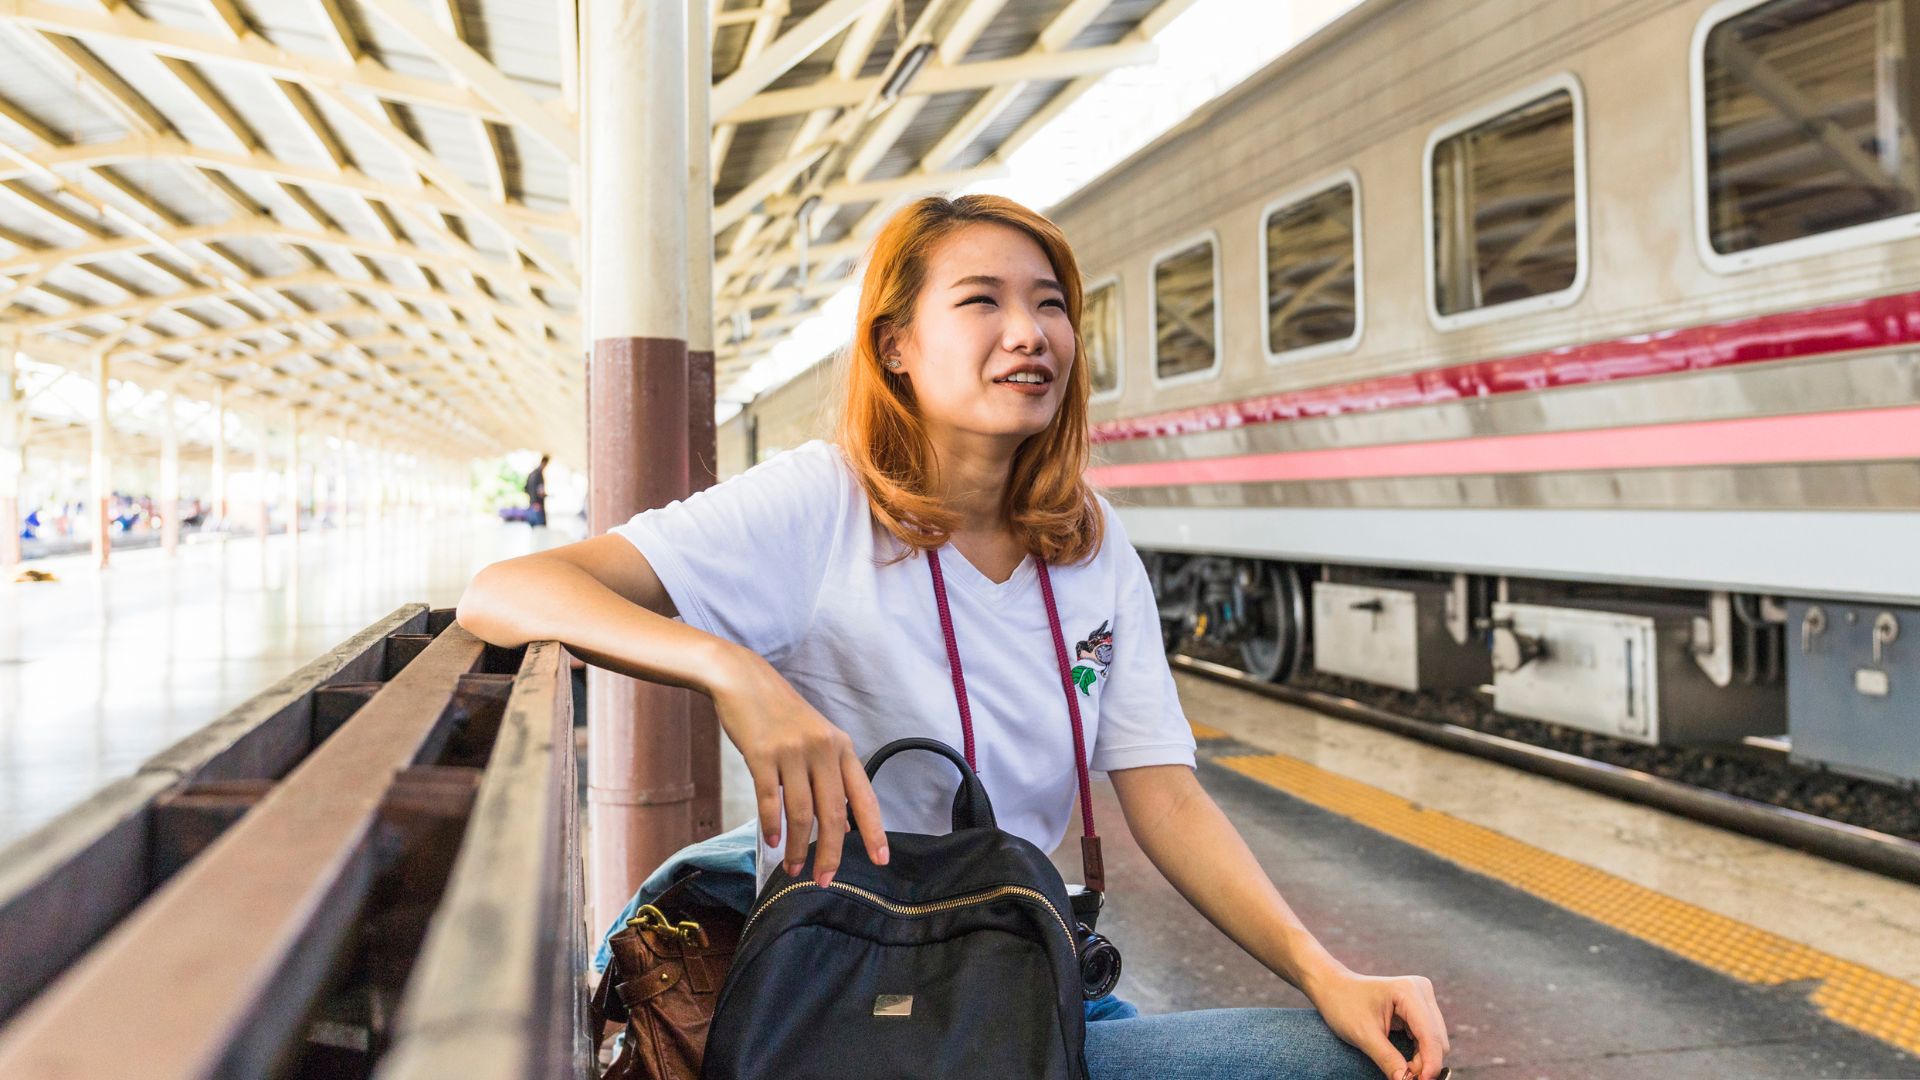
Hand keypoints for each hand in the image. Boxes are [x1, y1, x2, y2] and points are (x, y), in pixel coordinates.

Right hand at [708, 647, 888, 885]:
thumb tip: (841, 826)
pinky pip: (770, 800)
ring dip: (798, 847)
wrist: (744, 681)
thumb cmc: (781, 715)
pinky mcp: (762, 754)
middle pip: (833, 812)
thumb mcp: (816, 740)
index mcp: (842, 747)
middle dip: (831, 852)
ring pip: (802, 812)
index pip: (864, 796)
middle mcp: (823, 749)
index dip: (874, 831)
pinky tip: (773, 842)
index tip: (881, 860)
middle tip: (825, 880)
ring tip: (794, 869)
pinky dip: (773, 826)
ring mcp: (793, 751)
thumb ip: (830, 779)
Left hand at [1306, 966, 1448, 1079]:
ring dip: (1423, 1060)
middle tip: (1405, 1079)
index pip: (1430, 1036)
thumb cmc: (1343, 1006)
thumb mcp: (1364, 1035)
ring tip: (1403, 1072)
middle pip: (1437, 1040)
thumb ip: (1388, 1059)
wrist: (1333, 988)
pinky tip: (1406, 1063)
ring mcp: (1422, 998)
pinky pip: (1428, 1037)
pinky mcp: (1420, 1007)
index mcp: (1409, 991)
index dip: (1430, 1064)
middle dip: (1425, 1063)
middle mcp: (1422, 991)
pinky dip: (1420, 1053)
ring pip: (1435, 1040)